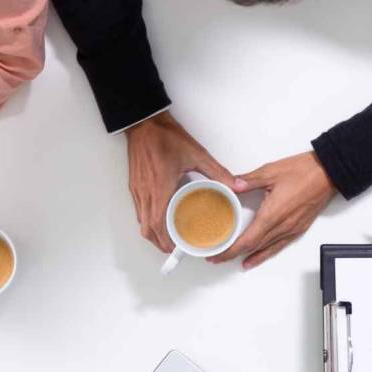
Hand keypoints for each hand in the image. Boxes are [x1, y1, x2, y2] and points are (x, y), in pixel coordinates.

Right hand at [125, 111, 234, 252]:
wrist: (144, 122)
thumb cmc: (165, 136)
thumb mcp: (196, 154)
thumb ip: (218, 172)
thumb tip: (237, 185)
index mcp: (160, 188)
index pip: (159, 224)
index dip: (166, 240)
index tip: (177, 249)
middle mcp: (146, 192)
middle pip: (147, 228)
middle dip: (159, 242)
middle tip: (174, 248)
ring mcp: (137, 189)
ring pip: (141, 221)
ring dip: (152, 232)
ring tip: (168, 236)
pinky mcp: (134, 185)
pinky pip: (138, 210)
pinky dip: (147, 219)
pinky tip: (159, 217)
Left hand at [214, 151, 335, 269]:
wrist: (329, 172)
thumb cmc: (304, 171)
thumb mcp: (270, 171)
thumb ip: (248, 181)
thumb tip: (232, 185)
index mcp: (272, 214)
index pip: (247, 240)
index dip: (230, 250)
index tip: (218, 254)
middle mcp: (282, 226)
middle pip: (254, 247)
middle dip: (234, 255)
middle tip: (218, 258)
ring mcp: (292, 229)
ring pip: (267, 249)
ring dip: (251, 257)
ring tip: (236, 262)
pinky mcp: (299, 228)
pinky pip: (280, 246)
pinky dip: (267, 253)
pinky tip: (260, 256)